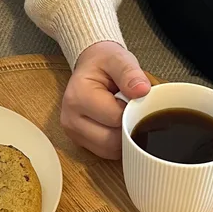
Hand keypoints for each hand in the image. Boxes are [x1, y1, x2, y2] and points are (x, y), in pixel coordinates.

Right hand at [61, 41, 150, 158]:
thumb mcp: (119, 59)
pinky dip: (117, 142)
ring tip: (122, 114)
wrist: (91, 65)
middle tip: (130, 108)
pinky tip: (116, 124)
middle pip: (111, 140)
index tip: (132, 98)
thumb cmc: (104, 63)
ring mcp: (73, 132)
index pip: (116, 119)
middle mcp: (70, 119)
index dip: (132, 111)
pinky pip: (105, 152)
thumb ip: (130, 73)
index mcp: (78, 97)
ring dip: (123, 137)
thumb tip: (143, 90)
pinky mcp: (78, 141)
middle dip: (128, 127)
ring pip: (109, 150)